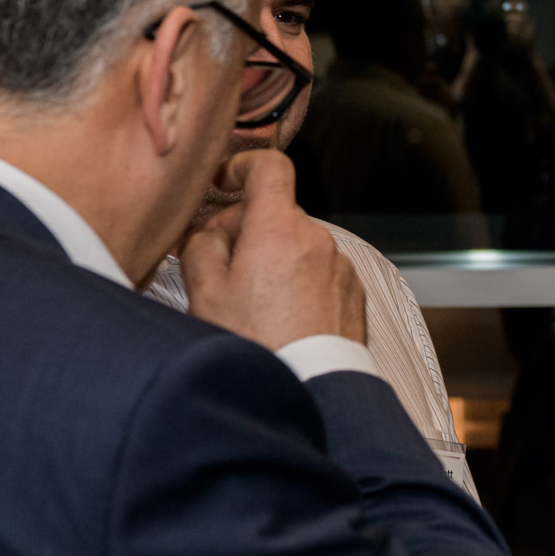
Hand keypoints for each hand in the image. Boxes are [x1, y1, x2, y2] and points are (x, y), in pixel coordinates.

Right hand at [180, 150, 365, 350]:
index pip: (270, 167)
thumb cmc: (256, 344)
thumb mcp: (206, 291)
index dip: (243, 167)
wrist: (308, 389)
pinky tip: (281, 316)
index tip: (225, 183)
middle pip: (277, 214)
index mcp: (280, 229)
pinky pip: (320, 273)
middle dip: (247, 231)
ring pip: (298, 246)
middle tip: (220, 267)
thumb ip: (201, 244)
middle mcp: (318, 241)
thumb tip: (208, 231)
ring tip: (252, 303)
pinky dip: (299, 283)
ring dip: (274, 260)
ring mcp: (340, 267)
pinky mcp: (353, 293)